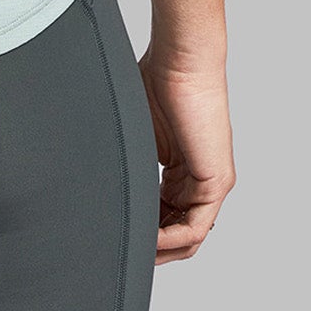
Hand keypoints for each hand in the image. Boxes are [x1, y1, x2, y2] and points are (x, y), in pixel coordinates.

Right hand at [137, 49, 235, 263]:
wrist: (178, 60)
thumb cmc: (155, 80)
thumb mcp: (135, 130)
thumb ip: (127, 157)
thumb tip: (93, 175)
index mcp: (181, 168)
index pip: (164, 213)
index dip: (143, 228)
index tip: (117, 232)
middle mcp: (199, 179)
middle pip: (177, 230)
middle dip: (151, 246)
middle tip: (123, 251)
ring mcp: (211, 182)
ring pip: (188, 235)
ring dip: (161, 249)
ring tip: (133, 250)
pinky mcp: (216, 181)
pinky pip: (196, 227)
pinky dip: (172, 239)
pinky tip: (149, 240)